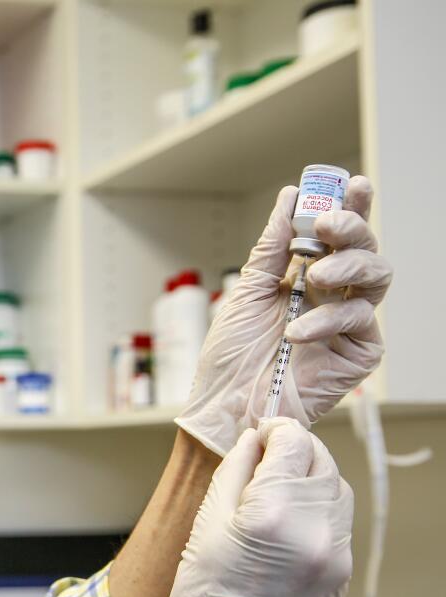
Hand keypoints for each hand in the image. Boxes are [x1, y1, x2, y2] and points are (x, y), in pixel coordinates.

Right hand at [148, 418, 352, 596]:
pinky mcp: (343, 575)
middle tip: (267, 453)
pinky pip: (338, 525)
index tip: (261, 431)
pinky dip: (317, 510)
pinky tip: (287, 522)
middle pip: (322, 462)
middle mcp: (316, 531)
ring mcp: (336, 556)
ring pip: (337, 491)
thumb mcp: (206, 524)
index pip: (294, 442)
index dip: (276, 429)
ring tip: (276, 489)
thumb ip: (234, 472)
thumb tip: (254, 441)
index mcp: (275, 513)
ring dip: (311, 478)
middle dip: (297, 450)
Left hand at [176, 176, 391, 455]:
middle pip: (364, 248)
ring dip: (348, 266)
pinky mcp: (359, 352)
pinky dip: (329, 319)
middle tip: (328, 225)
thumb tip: (290, 198)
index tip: (350, 183)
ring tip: (316, 277)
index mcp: (305, 277)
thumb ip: (271, 247)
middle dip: (352, 227)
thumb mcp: (246, 291)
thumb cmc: (230, 357)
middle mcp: (332, 295)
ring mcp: (349, 323)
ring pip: (377, 275)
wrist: (227, 404)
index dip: (350, 207)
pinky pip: (360, 319)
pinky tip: (298, 331)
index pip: (337, 235)